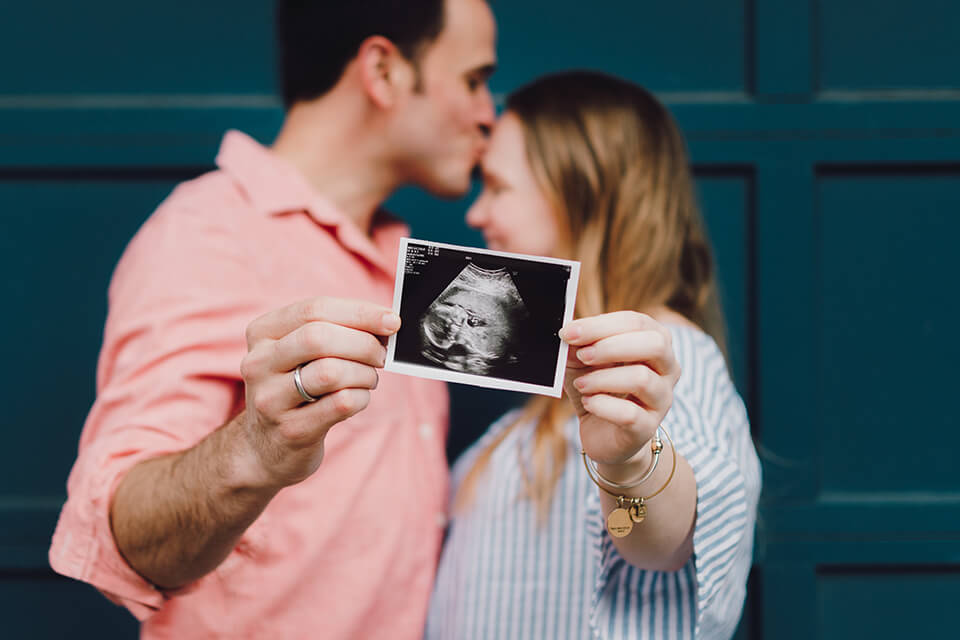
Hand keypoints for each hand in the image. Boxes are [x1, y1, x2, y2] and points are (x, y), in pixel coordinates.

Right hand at [238, 297, 400, 487]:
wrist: (267, 447)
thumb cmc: (296, 388)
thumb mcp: (301, 353)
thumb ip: (335, 330)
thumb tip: (385, 321)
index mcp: (262, 333)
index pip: (314, 310)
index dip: (360, 313)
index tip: (391, 320)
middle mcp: (258, 363)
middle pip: (319, 338)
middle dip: (363, 344)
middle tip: (381, 355)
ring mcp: (270, 399)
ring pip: (331, 372)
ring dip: (364, 373)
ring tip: (368, 379)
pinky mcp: (290, 430)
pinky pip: (341, 404)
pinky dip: (361, 397)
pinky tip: (358, 398)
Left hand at [559, 312, 680, 468]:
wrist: (602, 433)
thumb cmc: (597, 388)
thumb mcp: (582, 361)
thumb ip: (578, 344)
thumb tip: (569, 332)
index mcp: (656, 342)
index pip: (637, 322)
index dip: (600, 325)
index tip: (569, 332)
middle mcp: (668, 369)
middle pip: (655, 344)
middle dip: (611, 346)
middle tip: (582, 355)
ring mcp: (661, 400)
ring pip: (642, 379)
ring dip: (602, 378)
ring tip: (581, 384)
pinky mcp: (647, 428)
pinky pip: (629, 414)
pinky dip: (602, 405)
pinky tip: (589, 403)